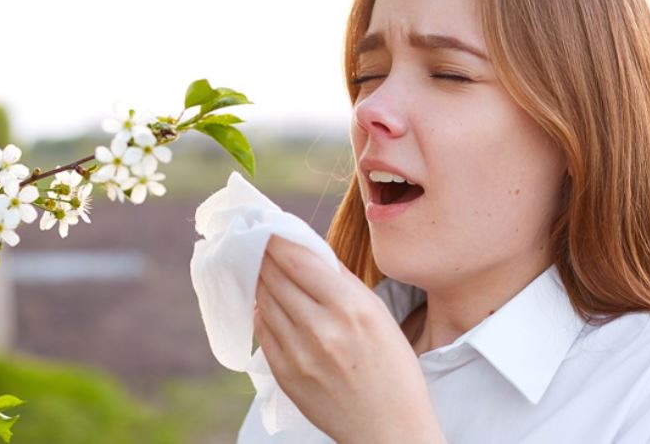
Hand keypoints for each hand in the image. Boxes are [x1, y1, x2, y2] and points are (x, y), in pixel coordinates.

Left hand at [253, 235, 444, 443]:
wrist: (390, 430)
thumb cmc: (394, 369)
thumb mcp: (379, 315)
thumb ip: (343, 282)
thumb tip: (310, 252)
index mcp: (350, 306)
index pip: (297, 259)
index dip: (276, 238)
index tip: (266, 225)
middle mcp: (320, 327)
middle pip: (275, 276)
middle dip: (263, 255)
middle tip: (255, 240)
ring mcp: (299, 354)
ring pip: (264, 301)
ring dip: (260, 280)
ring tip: (259, 267)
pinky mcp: (286, 375)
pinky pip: (263, 331)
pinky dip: (262, 311)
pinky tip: (266, 303)